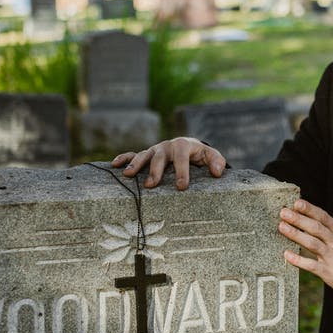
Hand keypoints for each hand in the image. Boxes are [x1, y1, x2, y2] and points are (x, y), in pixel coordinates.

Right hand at [111, 137, 226, 189]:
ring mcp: (155, 150)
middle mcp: (167, 146)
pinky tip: (115, 165)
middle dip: (155, 170)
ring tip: (128, 175)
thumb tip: (217, 172)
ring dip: (136, 164)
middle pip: (160, 156)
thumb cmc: (200, 155)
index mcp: (183, 145)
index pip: (182, 157)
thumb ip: (217, 161)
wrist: (189, 146)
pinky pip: (132, 154)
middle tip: (151, 185)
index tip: (181, 186)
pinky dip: (124, 158)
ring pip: (144, 154)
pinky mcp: (147, 154)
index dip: (182, 171)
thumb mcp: (211, 156)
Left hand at [278, 199, 332, 301]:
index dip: (310, 209)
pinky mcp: (329, 273)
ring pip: (312, 243)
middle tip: (284, 212)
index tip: (297, 202)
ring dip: (296, 234)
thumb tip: (317, 220)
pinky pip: (311, 265)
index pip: (323, 217)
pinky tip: (287, 255)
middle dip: (298, 219)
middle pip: (315, 228)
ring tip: (282, 227)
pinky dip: (298, 260)